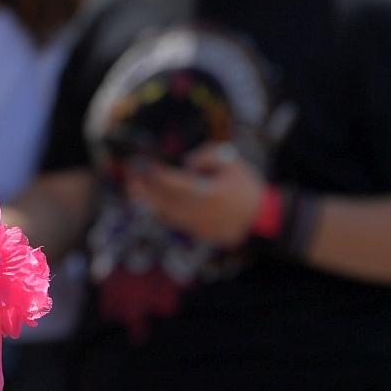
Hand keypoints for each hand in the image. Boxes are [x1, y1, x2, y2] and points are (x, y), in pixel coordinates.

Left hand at [125, 142, 265, 246]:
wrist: (262, 222)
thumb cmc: (247, 190)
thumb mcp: (233, 164)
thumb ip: (207, 156)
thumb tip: (186, 164)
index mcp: (208, 194)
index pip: (173, 183)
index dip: (154, 173)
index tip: (142, 162)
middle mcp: (198, 212)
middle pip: (162, 200)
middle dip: (143, 186)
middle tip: (129, 173)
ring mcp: (196, 226)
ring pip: (164, 213)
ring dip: (147, 199)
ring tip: (134, 185)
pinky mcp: (197, 233)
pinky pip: (172, 221)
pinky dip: (159, 210)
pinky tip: (150, 199)